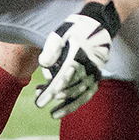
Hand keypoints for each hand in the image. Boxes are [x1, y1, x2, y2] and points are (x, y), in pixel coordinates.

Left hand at [34, 1, 120, 118]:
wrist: (99, 25)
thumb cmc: (75, 30)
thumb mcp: (60, 34)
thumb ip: (51, 50)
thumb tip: (43, 65)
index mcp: (79, 55)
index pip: (63, 78)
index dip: (51, 92)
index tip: (40, 103)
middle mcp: (89, 65)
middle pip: (71, 87)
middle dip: (54, 97)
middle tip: (39, 103)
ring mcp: (95, 71)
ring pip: (82, 93)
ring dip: (67, 105)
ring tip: (53, 114)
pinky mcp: (97, 75)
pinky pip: (89, 92)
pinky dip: (79, 102)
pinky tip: (66, 109)